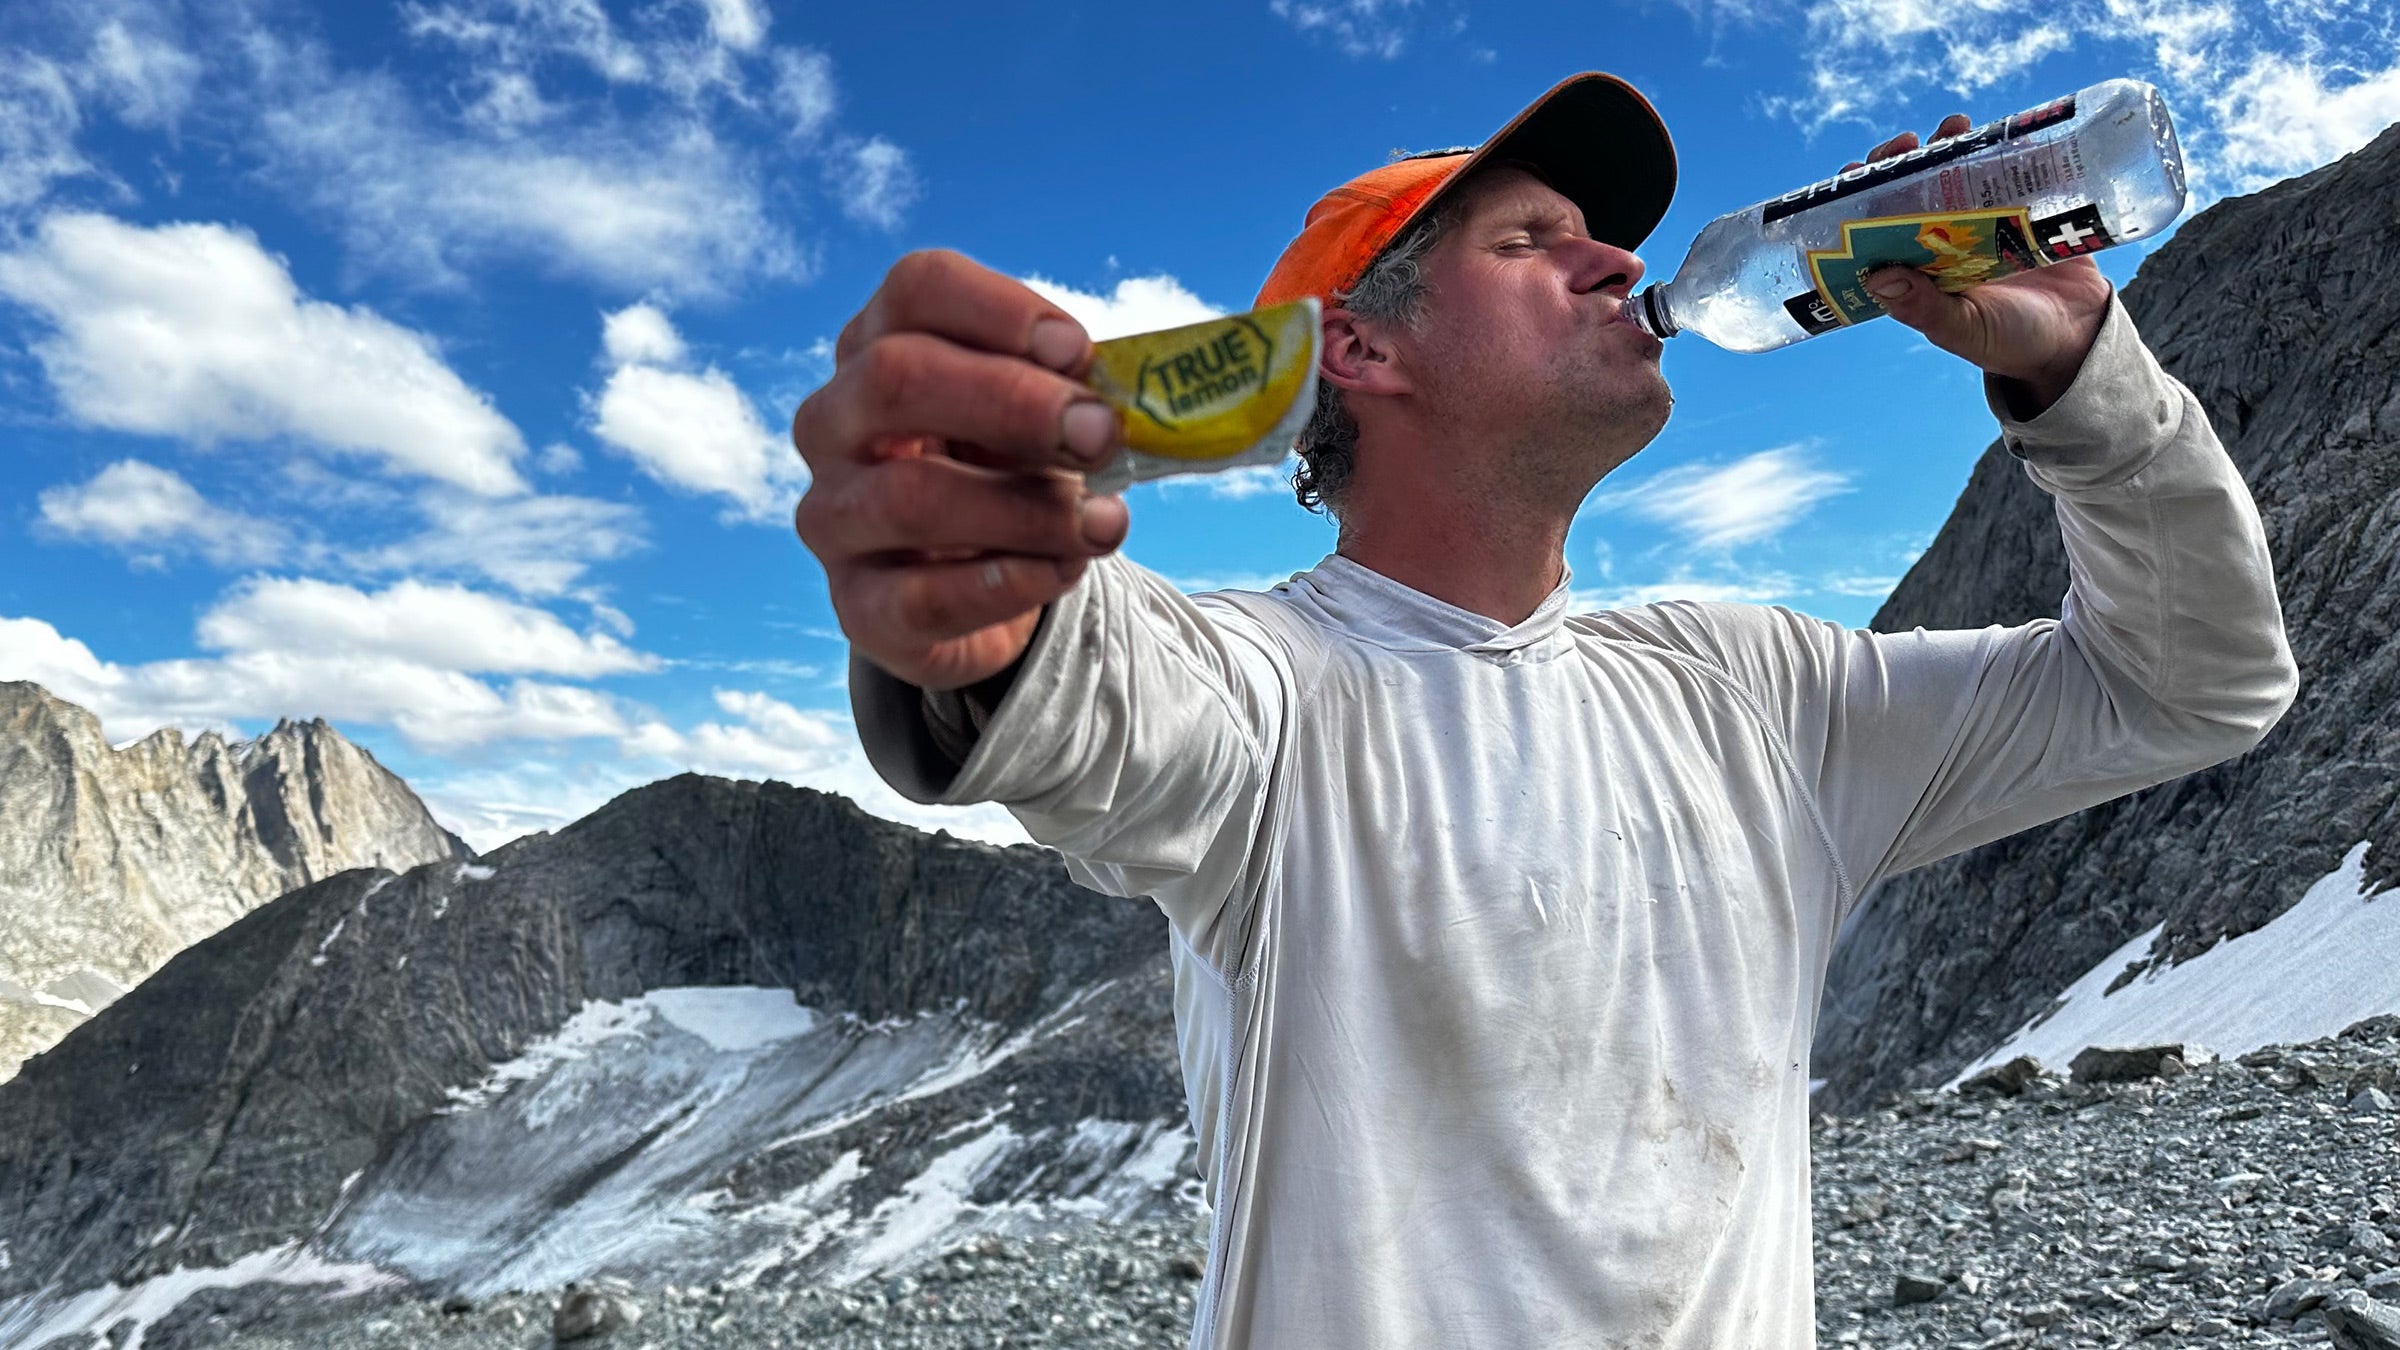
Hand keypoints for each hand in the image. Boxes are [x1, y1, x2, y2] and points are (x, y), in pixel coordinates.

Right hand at [792, 250, 1129, 691]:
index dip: (999, 311)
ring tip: (1103, 523)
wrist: (976, 590)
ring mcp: (834, 515)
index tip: (1078, 351)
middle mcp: (835, 422)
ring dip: (1026, 510)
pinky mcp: (857, 605)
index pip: (916, 289)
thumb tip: (1121, 407)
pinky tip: (1065, 570)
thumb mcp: (1037, 422)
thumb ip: (1069, 400)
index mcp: (882, 347)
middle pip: (896, 377)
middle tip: (1101, 435)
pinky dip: (1008, 584)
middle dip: (1012, 402)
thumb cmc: (1008, 476)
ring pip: (907, 495)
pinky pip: (921, 596)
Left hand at [1846, 116, 2112, 414]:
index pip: (1872, 225)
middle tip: (1908, 143)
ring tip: (1954, 127)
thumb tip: (1877, 275)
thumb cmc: (2010, 341)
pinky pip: (2005, 169)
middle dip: (1900, 161)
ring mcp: (1980, 219)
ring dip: (1947, 144)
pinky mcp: (2022, 206)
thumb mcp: (1964, 328)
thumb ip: (1924, 309)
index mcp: (1914, 268)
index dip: (1858, 196)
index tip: (1853, 172)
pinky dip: (2000, 146)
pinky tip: (1999, 130)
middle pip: (1907, 189)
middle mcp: (1940, 239)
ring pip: (1952, 172)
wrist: (2078, 335)